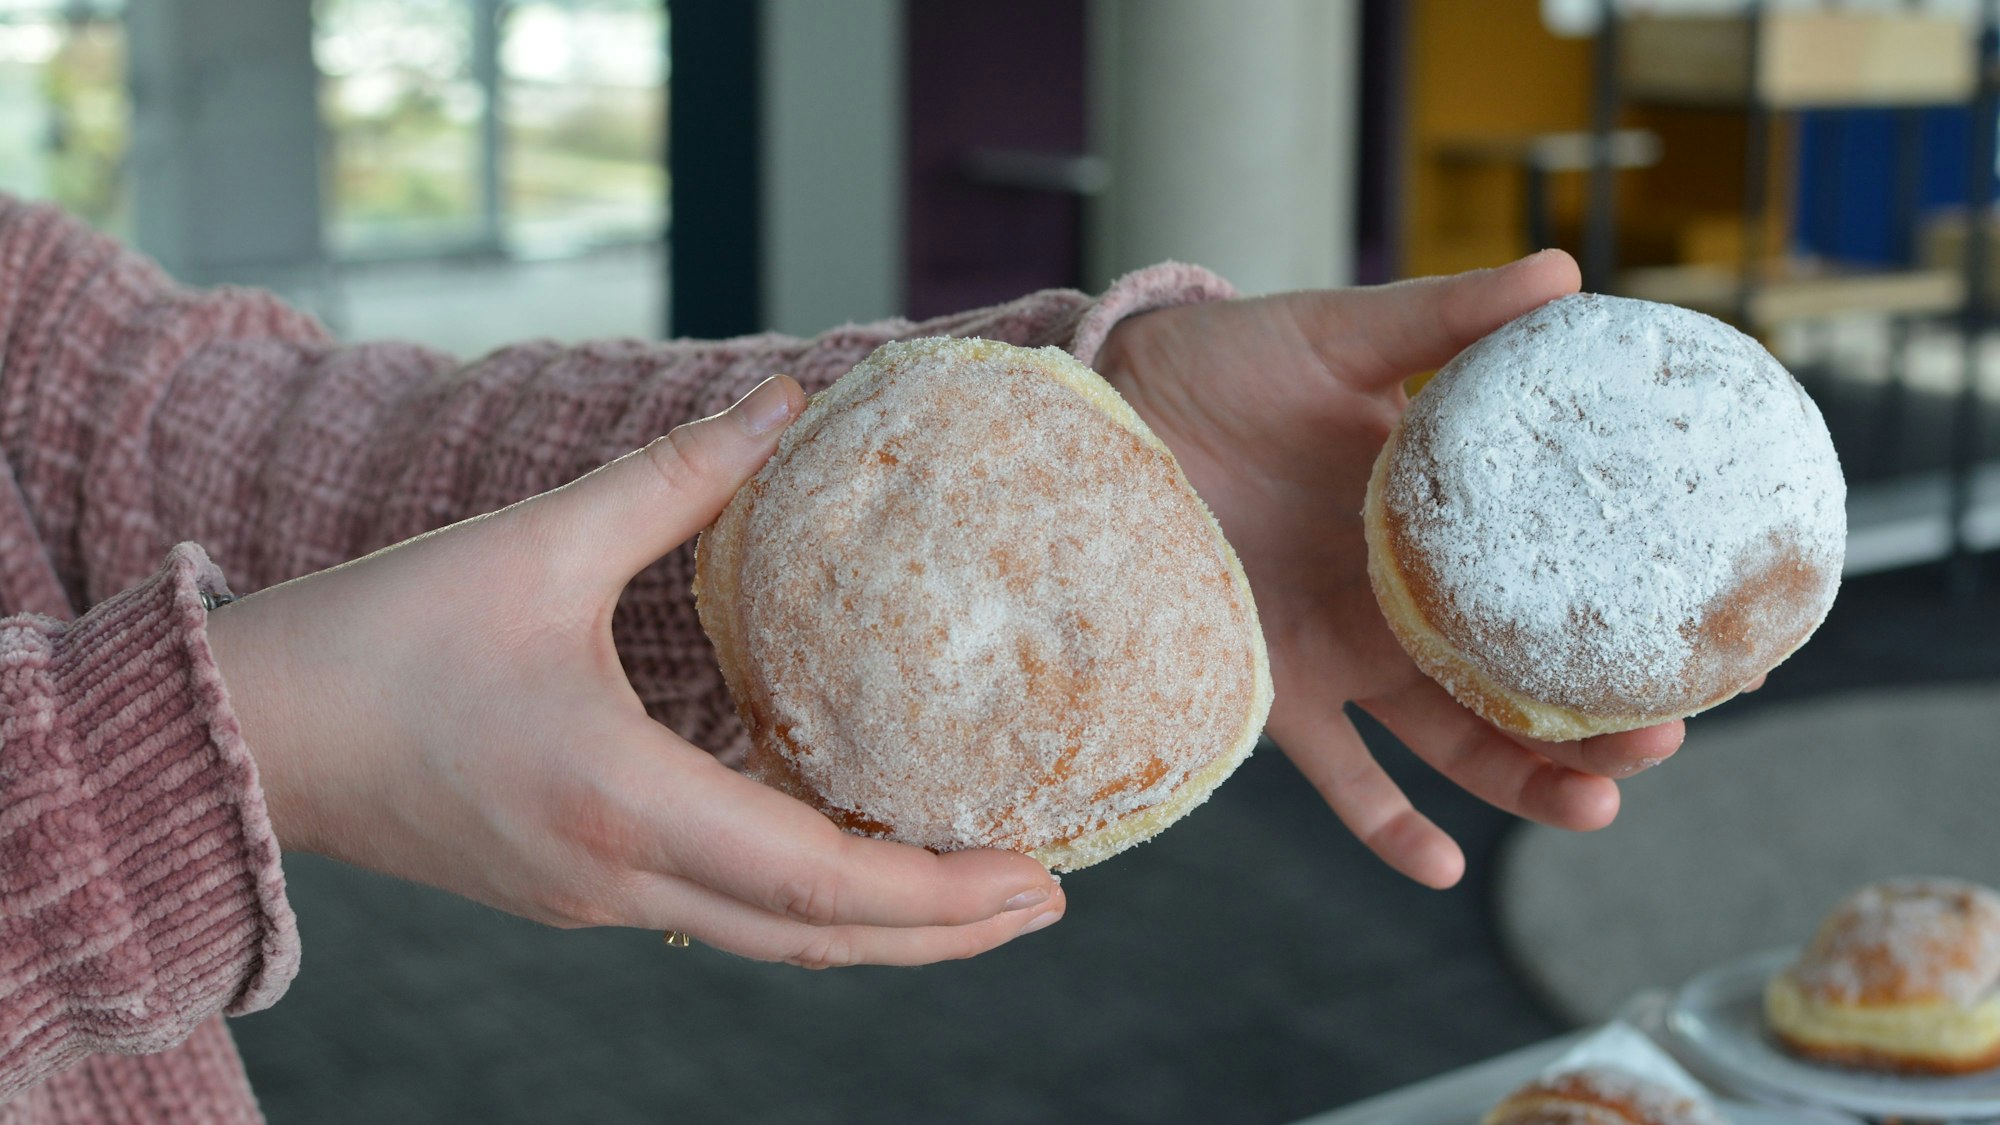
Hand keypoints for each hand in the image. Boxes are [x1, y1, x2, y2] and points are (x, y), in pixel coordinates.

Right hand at [207, 376, 1063, 965]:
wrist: (245, 734)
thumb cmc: (376, 639)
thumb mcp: (536, 541)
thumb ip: (677, 475)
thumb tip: (787, 400)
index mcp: (622, 802)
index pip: (819, 879)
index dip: (941, 893)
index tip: (1040, 877)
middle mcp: (619, 877)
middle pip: (817, 940)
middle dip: (942, 932)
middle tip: (1048, 900)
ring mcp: (592, 898)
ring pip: (770, 939)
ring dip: (877, 927)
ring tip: (970, 887)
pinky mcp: (571, 888)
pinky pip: (718, 913)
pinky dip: (802, 903)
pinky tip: (843, 855)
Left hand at [1094, 251, 1688, 888]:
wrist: (1110, 406)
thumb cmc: (1227, 364)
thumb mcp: (1345, 336)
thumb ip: (1445, 319)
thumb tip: (1566, 275)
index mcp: (1436, 521)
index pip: (1546, 586)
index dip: (1616, 619)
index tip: (1701, 644)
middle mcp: (1401, 600)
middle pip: (1516, 682)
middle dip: (1593, 724)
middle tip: (1660, 739)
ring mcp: (1341, 652)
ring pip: (1451, 739)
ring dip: (1522, 783)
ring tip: (1595, 807)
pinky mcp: (1271, 691)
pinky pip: (1338, 773)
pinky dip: (1385, 823)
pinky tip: (1442, 866)